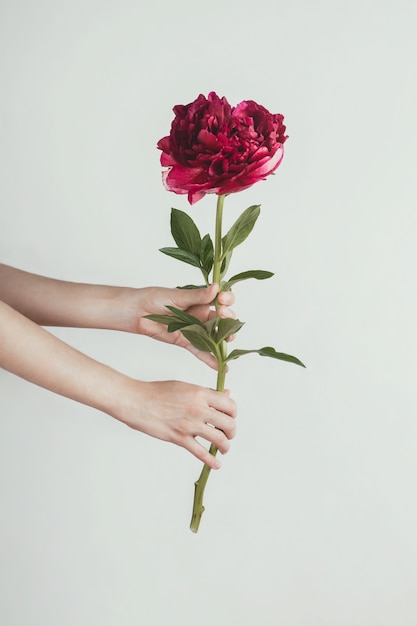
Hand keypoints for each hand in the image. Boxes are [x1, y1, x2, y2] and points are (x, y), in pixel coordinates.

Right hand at [118, 379, 236, 468]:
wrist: (137, 401)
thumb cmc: (157, 392)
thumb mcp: (184, 387)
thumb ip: (205, 393)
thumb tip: (226, 395)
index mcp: (200, 393)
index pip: (230, 405)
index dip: (233, 413)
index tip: (230, 416)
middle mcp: (198, 409)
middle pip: (228, 423)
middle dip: (231, 431)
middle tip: (228, 434)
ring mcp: (189, 425)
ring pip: (219, 439)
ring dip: (225, 445)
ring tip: (224, 447)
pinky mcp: (179, 438)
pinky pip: (201, 453)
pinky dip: (211, 461)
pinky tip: (216, 464)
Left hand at [134, 284, 235, 367]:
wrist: (137, 312)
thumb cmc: (154, 298)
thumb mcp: (177, 295)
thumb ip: (197, 296)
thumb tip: (215, 288)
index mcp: (201, 299)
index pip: (221, 299)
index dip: (226, 299)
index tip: (222, 299)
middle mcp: (201, 314)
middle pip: (223, 319)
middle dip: (228, 318)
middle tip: (223, 315)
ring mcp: (195, 329)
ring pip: (215, 335)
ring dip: (224, 338)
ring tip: (228, 340)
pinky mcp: (186, 341)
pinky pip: (201, 351)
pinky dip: (210, 359)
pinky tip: (220, 365)